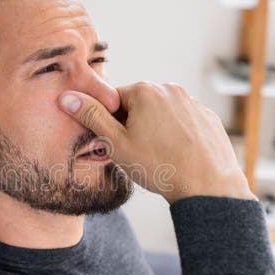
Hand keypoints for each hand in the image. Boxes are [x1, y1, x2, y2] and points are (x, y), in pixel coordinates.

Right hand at [58, 82, 255, 204]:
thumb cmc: (159, 165)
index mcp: (144, 90)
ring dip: (155, 130)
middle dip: (133, 126)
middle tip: (136, 154)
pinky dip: (177, 136)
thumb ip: (91, 117)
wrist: (207, 185)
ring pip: (162, 114)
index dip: (110, 123)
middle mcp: (170, 89)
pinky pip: (183, 123)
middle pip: (139, 105)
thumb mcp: (116, 144)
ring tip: (158, 157)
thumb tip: (67, 97)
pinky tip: (177, 156)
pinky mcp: (208, 117)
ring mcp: (192, 102)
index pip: (113, 100)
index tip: (116, 143)